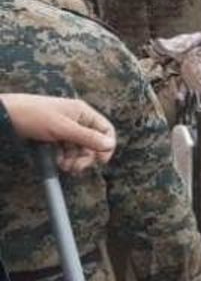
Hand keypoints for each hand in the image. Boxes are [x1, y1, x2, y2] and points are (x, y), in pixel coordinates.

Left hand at [0, 93, 115, 172]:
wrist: (4, 115)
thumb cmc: (32, 115)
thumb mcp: (62, 128)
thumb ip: (87, 137)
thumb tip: (109, 145)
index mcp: (82, 112)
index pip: (105, 130)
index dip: (106, 146)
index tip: (100, 160)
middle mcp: (76, 120)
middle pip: (92, 143)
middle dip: (86, 157)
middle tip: (76, 168)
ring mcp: (65, 129)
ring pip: (79, 149)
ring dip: (74, 160)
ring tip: (64, 166)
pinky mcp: (54, 136)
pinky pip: (66, 150)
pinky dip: (64, 158)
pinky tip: (57, 163)